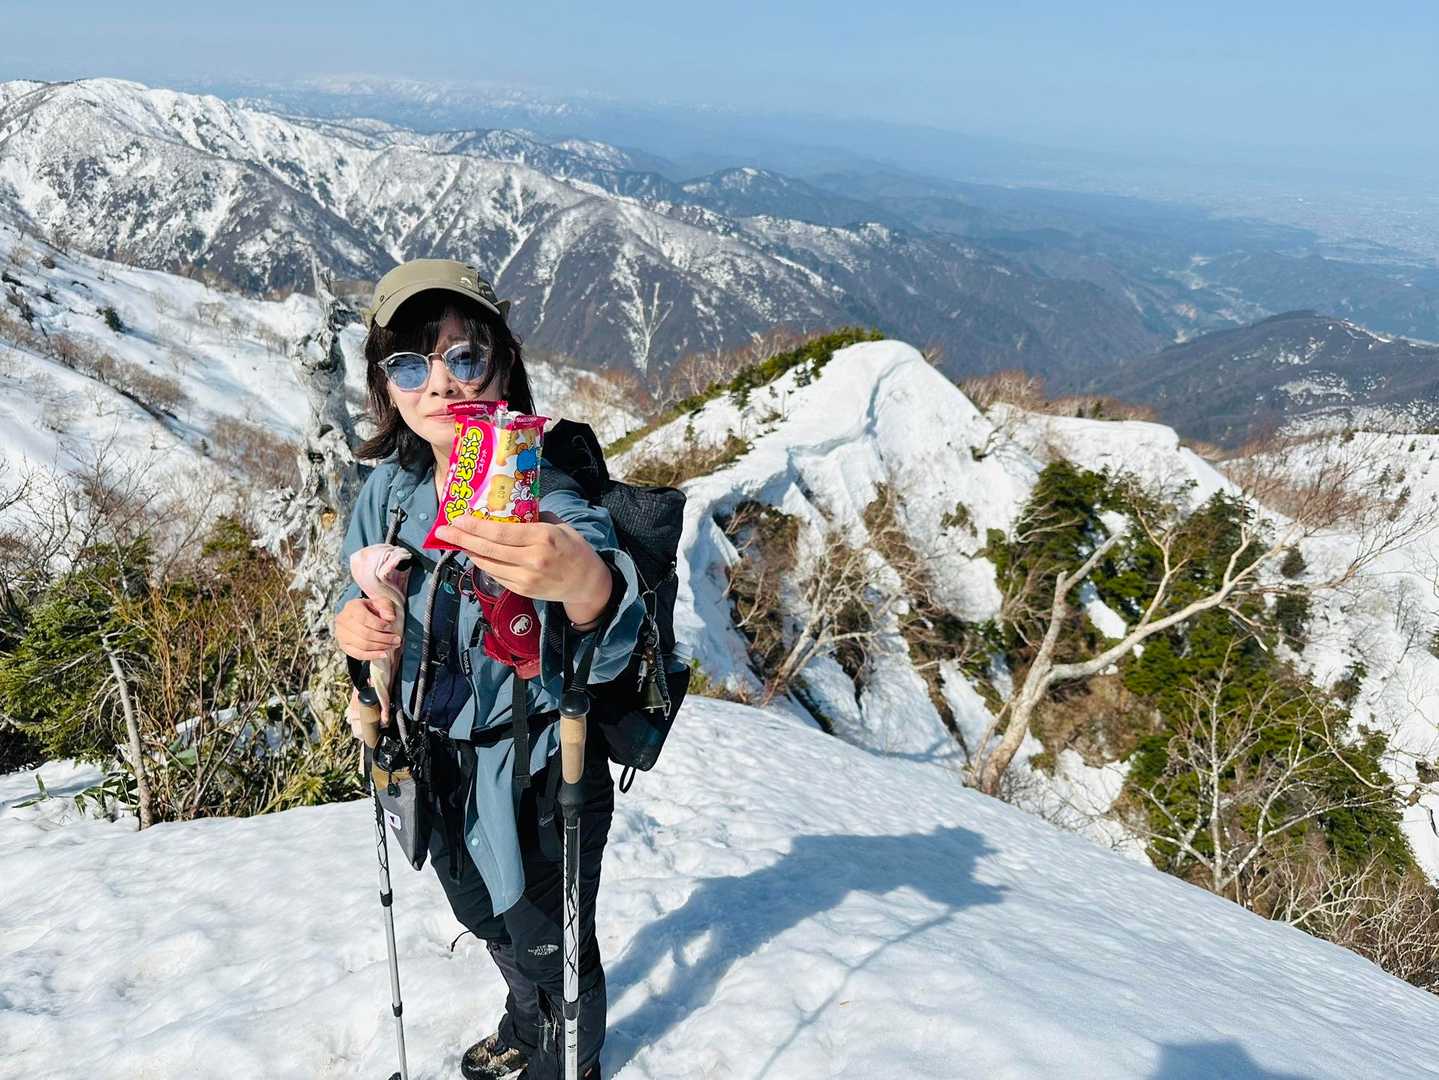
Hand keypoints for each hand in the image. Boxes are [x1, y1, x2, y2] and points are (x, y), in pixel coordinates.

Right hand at [335, 596, 400, 660]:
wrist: (362, 615)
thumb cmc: (372, 609)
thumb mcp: (381, 602)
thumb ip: (386, 607)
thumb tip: (390, 617)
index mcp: (352, 607)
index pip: (365, 618)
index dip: (380, 625)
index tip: (391, 628)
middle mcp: (343, 620)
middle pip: (365, 634)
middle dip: (384, 639)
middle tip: (397, 640)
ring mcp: (341, 634)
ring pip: (362, 645)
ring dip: (381, 648)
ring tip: (393, 646)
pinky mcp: (344, 646)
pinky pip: (358, 654)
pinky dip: (372, 656)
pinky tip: (384, 654)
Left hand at [434, 513, 610, 612]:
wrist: (587, 583)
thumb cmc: (573, 548)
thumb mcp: (558, 526)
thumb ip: (533, 518)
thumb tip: (505, 508)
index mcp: (542, 537)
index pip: (501, 533)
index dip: (476, 526)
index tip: (457, 519)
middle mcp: (532, 559)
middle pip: (488, 549)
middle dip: (462, 539)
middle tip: (442, 531)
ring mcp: (526, 578)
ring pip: (488, 564)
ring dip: (469, 552)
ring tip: (456, 540)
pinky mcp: (523, 591)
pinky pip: (496, 575)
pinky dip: (483, 563)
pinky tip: (475, 554)